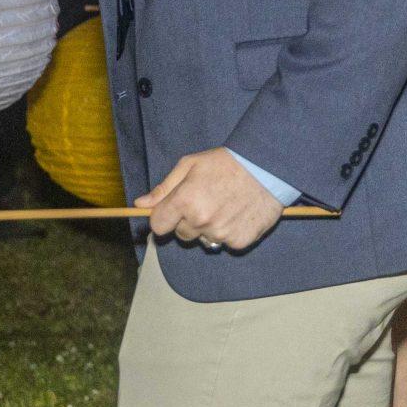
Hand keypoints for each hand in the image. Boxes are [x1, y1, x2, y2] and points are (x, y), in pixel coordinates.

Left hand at [136, 147, 285, 252]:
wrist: (266, 168)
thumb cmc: (225, 163)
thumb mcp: (189, 165)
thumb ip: (164, 188)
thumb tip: (140, 204)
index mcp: (185, 201)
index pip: (158, 226)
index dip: (162, 218)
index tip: (170, 211)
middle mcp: (201, 221)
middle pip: (181, 234)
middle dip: (187, 221)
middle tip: (204, 201)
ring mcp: (221, 234)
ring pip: (202, 240)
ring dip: (207, 229)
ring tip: (222, 206)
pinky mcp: (239, 242)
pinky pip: (224, 243)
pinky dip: (227, 233)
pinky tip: (236, 214)